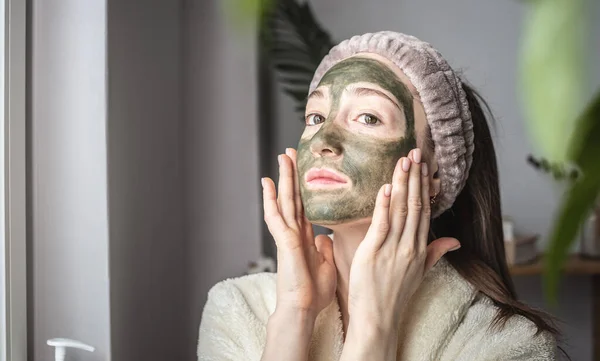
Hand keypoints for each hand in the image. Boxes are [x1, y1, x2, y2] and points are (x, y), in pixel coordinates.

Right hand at [262, 148, 336, 318]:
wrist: (303, 309)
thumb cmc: (312, 293)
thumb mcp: (325, 265)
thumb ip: (324, 249)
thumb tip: (325, 237)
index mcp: (305, 237)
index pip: (304, 205)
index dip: (304, 187)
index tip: (304, 169)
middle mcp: (294, 232)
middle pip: (294, 197)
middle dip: (292, 175)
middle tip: (290, 152)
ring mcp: (287, 235)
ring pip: (285, 200)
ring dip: (283, 178)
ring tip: (281, 157)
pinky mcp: (283, 241)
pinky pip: (275, 215)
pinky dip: (271, 198)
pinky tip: (268, 183)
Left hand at [347, 148, 460, 329]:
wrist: (378, 320)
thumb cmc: (394, 296)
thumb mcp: (419, 273)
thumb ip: (435, 253)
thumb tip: (454, 241)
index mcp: (419, 249)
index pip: (425, 211)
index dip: (424, 187)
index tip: (423, 166)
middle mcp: (409, 247)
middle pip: (416, 206)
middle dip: (415, 178)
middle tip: (415, 152)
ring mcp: (393, 250)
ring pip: (401, 211)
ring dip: (403, 184)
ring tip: (404, 161)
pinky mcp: (373, 253)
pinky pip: (381, 225)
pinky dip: (384, 205)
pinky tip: (387, 187)